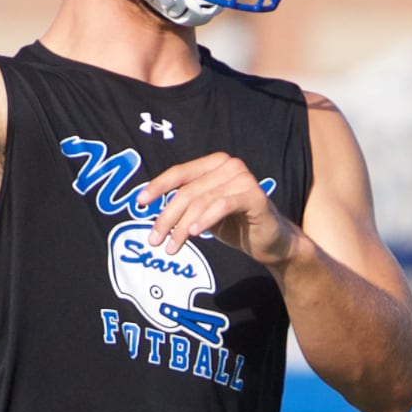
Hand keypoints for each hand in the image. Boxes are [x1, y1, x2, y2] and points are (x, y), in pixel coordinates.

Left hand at [135, 152, 296, 265]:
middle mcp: (229, 165)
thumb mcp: (204, 212)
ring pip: (201, 201)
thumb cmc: (236, 226)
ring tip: (171, 247)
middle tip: (154, 240)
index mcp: (215, 164)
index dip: (157, 187)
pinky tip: (192, 234)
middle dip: (167, 217)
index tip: (139, 204)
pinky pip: (222, 206)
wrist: (272, 243)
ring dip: (181, 226)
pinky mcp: (254, 196)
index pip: (180, 173)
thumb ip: (185, 203)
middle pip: (187, 191)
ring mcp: (244, 178)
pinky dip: (204, 220)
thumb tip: (149, 207)